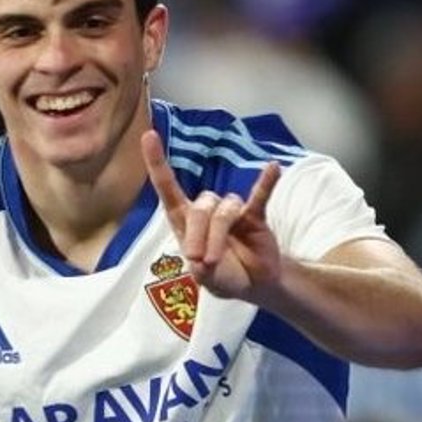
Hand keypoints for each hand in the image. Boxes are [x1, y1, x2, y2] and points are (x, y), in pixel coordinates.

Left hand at [141, 129, 282, 301]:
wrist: (252, 285)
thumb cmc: (221, 275)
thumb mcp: (204, 275)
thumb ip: (201, 265)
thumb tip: (205, 256)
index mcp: (184, 220)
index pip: (168, 187)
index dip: (158, 162)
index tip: (149, 136)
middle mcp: (206, 210)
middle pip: (199, 207)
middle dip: (197, 234)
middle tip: (200, 260)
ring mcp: (232, 211)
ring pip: (224, 211)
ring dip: (217, 235)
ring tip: (215, 261)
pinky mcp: (255, 216)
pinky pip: (260, 196)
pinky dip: (266, 182)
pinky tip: (273, 167)